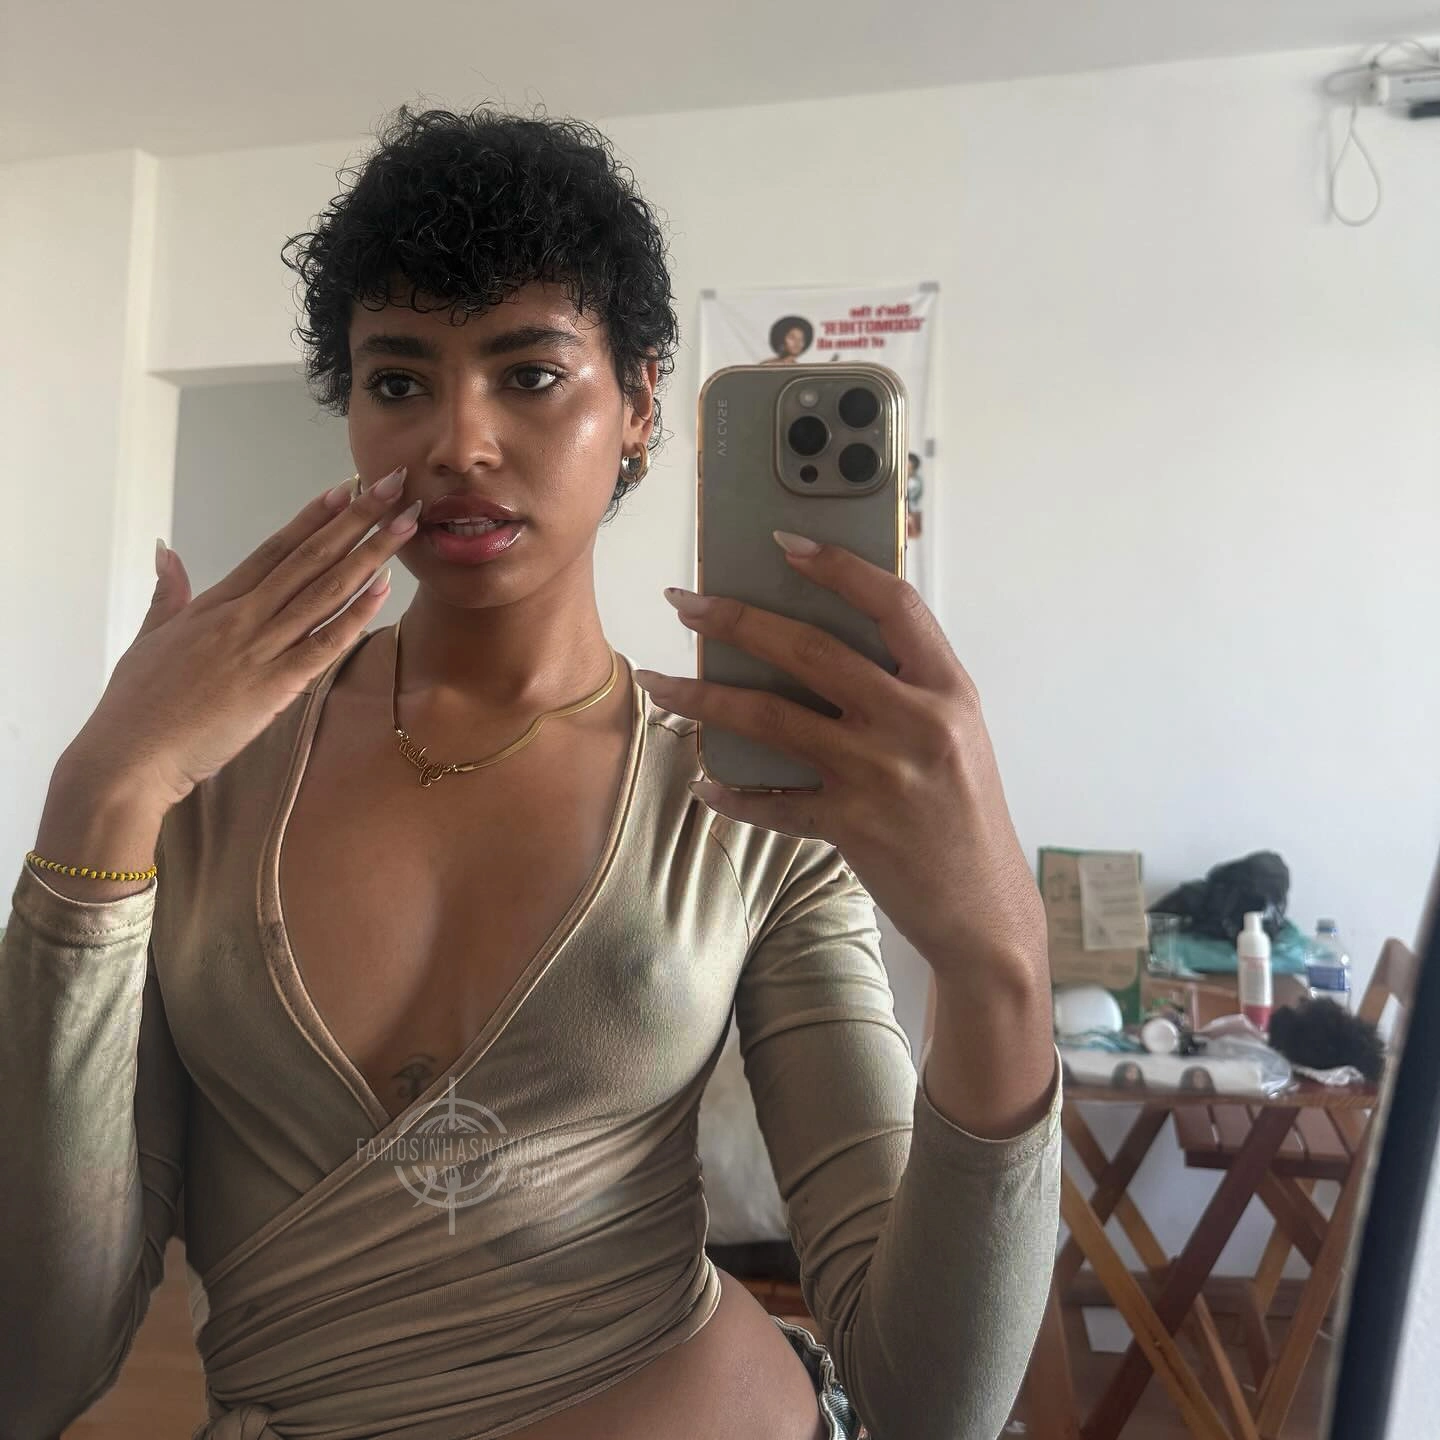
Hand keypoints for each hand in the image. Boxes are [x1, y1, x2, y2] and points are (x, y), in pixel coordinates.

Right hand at [65, 468, 420, 811]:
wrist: (129, 755)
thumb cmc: (136, 704)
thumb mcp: (147, 637)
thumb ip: (166, 593)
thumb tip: (166, 551)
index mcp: (215, 603)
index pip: (275, 549)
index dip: (314, 517)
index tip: (346, 488)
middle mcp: (243, 617)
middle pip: (310, 558)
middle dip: (357, 519)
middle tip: (394, 486)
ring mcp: (261, 649)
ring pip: (325, 591)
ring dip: (370, 555)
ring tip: (406, 524)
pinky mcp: (275, 686)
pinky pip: (324, 643)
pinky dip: (356, 613)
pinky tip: (384, 587)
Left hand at [632, 531, 1045, 982]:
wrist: (984, 906)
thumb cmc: (964, 810)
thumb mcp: (956, 731)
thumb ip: (905, 685)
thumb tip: (812, 642)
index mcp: (948, 688)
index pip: (892, 604)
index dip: (837, 567)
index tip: (784, 543)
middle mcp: (916, 724)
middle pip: (811, 651)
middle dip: (736, 620)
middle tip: (685, 604)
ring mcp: (880, 775)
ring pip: (771, 718)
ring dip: (703, 698)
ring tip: (658, 683)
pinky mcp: (850, 827)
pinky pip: (770, 803)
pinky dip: (731, 792)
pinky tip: (704, 780)